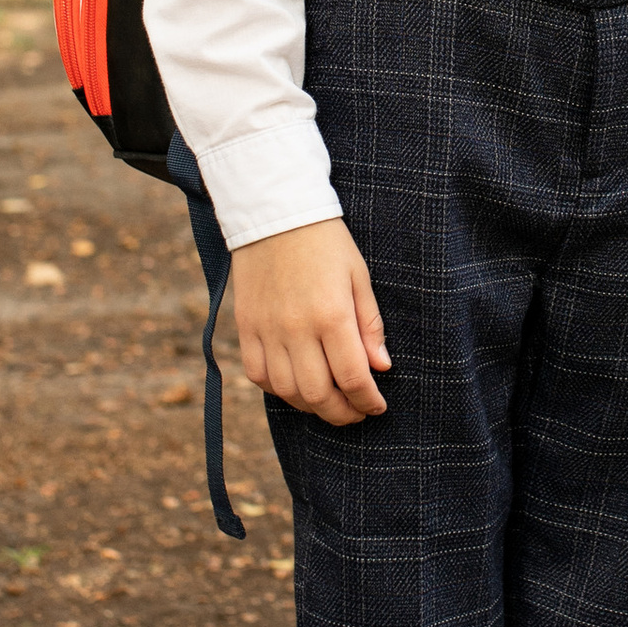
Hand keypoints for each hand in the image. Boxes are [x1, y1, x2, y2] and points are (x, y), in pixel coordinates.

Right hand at [229, 219, 390, 426]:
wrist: (276, 214)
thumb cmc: (326, 242)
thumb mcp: (358, 277)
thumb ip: (369, 325)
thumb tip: (381, 367)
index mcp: (331, 314)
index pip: (352, 377)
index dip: (368, 401)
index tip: (377, 407)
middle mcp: (296, 328)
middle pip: (318, 394)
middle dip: (342, 413)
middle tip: (356, 413)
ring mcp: (266, 330)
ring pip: (287, 391)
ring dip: (310, 406)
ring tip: (328, 402)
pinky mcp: (245, 327)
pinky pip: (257, 375)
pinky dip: (277, 390)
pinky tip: (294, 386)